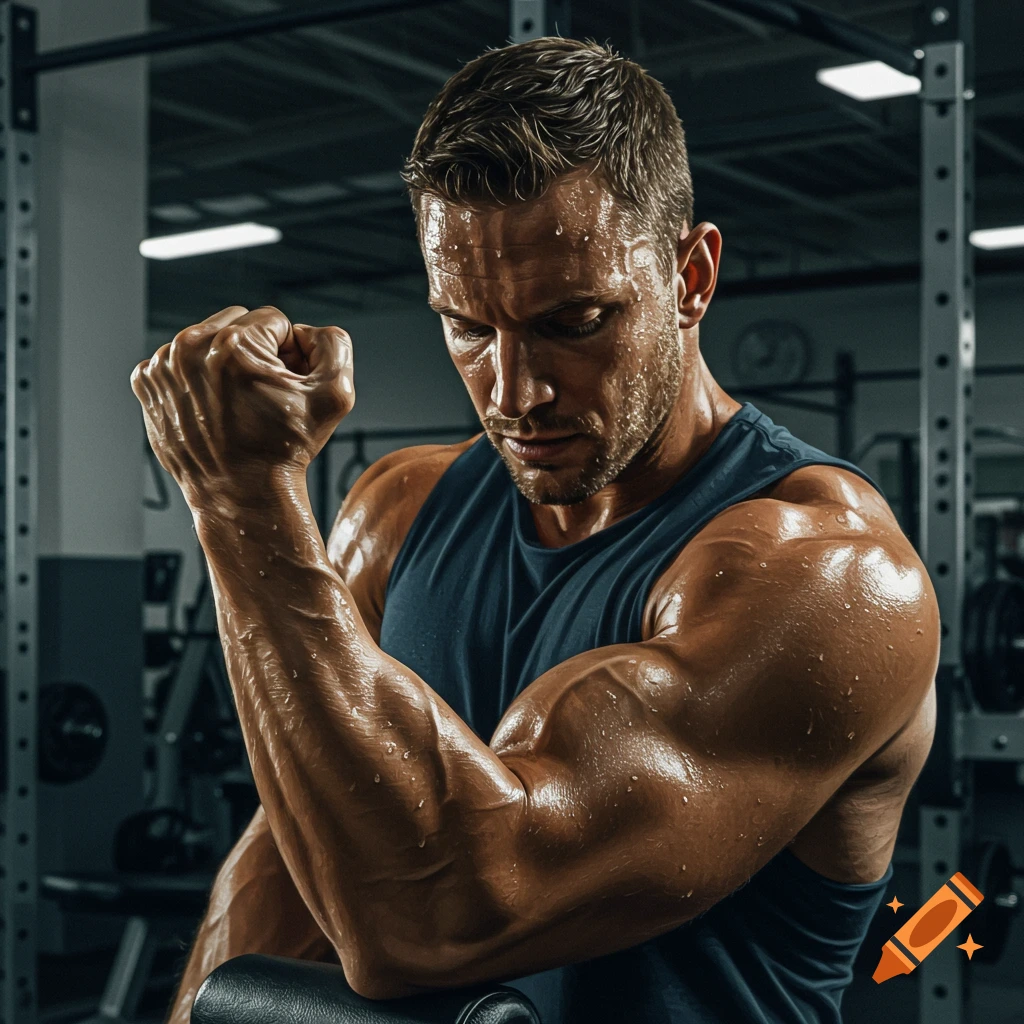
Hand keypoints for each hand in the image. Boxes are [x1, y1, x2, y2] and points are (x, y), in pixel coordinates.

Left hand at [131, 306, 353, 507]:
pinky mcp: (147, 383)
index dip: (290, 354)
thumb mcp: (334, 396)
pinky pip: (180, 361)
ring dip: (225, 363)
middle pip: (239, 322)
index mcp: (234, 344)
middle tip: (263, 394)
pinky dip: (197, 378)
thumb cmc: (284, 449)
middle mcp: (191, 348)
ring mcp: (163, 366)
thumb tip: (308, 332)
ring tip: (237, 405)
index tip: (285, 386)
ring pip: (207, 340)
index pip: (275, 321)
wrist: (241, 494)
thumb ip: (335, 345)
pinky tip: (213, 408)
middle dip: (256, 351)